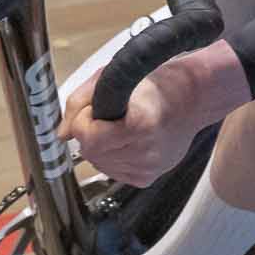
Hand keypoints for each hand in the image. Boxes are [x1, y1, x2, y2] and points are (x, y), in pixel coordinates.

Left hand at [58, 44, 251, 187]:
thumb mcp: (113, 77)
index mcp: (141, 123)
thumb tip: (62, 135)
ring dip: (100, 146)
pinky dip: (112, 157)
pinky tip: (125, 142)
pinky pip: (113, 172)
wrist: (192, 99)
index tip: (94, 108)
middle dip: (90, 133)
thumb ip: (80, 102)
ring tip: (118, 127)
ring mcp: (149, 168)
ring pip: (100, 164)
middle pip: (92, 153)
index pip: (89, 138)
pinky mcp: (148, 178)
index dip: (84, 121)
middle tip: (106, 116)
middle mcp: (147, 151)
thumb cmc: (154, 84)